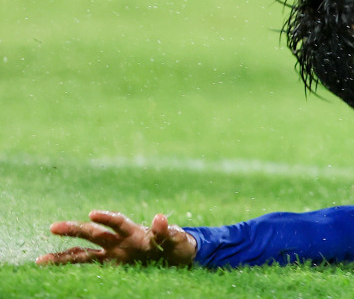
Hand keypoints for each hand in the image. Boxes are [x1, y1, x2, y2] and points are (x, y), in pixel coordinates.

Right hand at [36, 210, 196, 266]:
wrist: (178, 259)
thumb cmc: (176, 245)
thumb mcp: (176, 239)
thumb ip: (166, 231)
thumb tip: (160, 217)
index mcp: (134, 232)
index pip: (117, 223)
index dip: (106, 218)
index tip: (92, 214)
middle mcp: (119, 243)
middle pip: (93, 234)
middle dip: (74, 229)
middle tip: (52, 227)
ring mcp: (113, 256)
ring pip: (84, 255)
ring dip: (64, 256)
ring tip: (41, 260)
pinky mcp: (113, 269)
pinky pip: (91, 270)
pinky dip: (74, 271)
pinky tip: (54, 273)